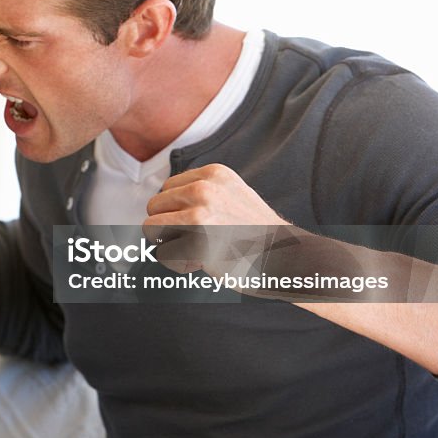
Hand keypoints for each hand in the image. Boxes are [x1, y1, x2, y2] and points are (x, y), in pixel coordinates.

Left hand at [144, 164, 286, 277]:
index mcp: (212, 174)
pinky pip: (162, 255)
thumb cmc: (255, 231)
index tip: (199, 223)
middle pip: (154, 206)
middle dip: (167, 225)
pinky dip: (176, 263)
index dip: (176, 209)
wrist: (286, 258)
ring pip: (151, 228)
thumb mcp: (232, 192)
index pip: (166, 188)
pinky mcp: (196, 245)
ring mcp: (200, 217)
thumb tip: (159, 200)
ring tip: (195, 249)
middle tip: (195, 239)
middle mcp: (204, 190)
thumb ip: (200, 189)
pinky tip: (200, 263)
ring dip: (167, 243)